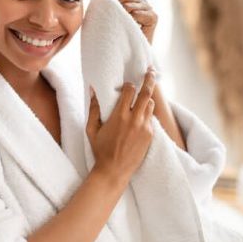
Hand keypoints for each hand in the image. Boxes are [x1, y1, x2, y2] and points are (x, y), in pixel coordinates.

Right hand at [85, 67, 156, 182]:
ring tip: (144, 96)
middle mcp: (134, 119)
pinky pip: (150, 118)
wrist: (114, 171)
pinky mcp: (150, 135)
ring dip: (147, 99)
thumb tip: (92, 90)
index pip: (130, 91)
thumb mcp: (91, 129)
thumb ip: (93, 108)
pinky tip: (141, 115)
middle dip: (149, 79)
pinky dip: (146, 114)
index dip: (129, 85)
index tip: (127, 85)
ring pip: (151, 105)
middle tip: (151, 71)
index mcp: (119, 116)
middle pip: (147, 93)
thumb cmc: (100, 150)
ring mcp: (144, 128)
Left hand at [109, 0, 157, 44]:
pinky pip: (137, 13)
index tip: (106, 9)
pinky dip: (131, 21)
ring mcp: (149, 7)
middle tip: (114, 21)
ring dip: (121, 16)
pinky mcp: (153, 17)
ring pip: (128, 4)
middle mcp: (141, 0)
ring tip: (122, 26)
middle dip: (114, 7)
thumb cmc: (115, 33)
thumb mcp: (107, 11)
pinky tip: (131, 28)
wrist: (127, 54)